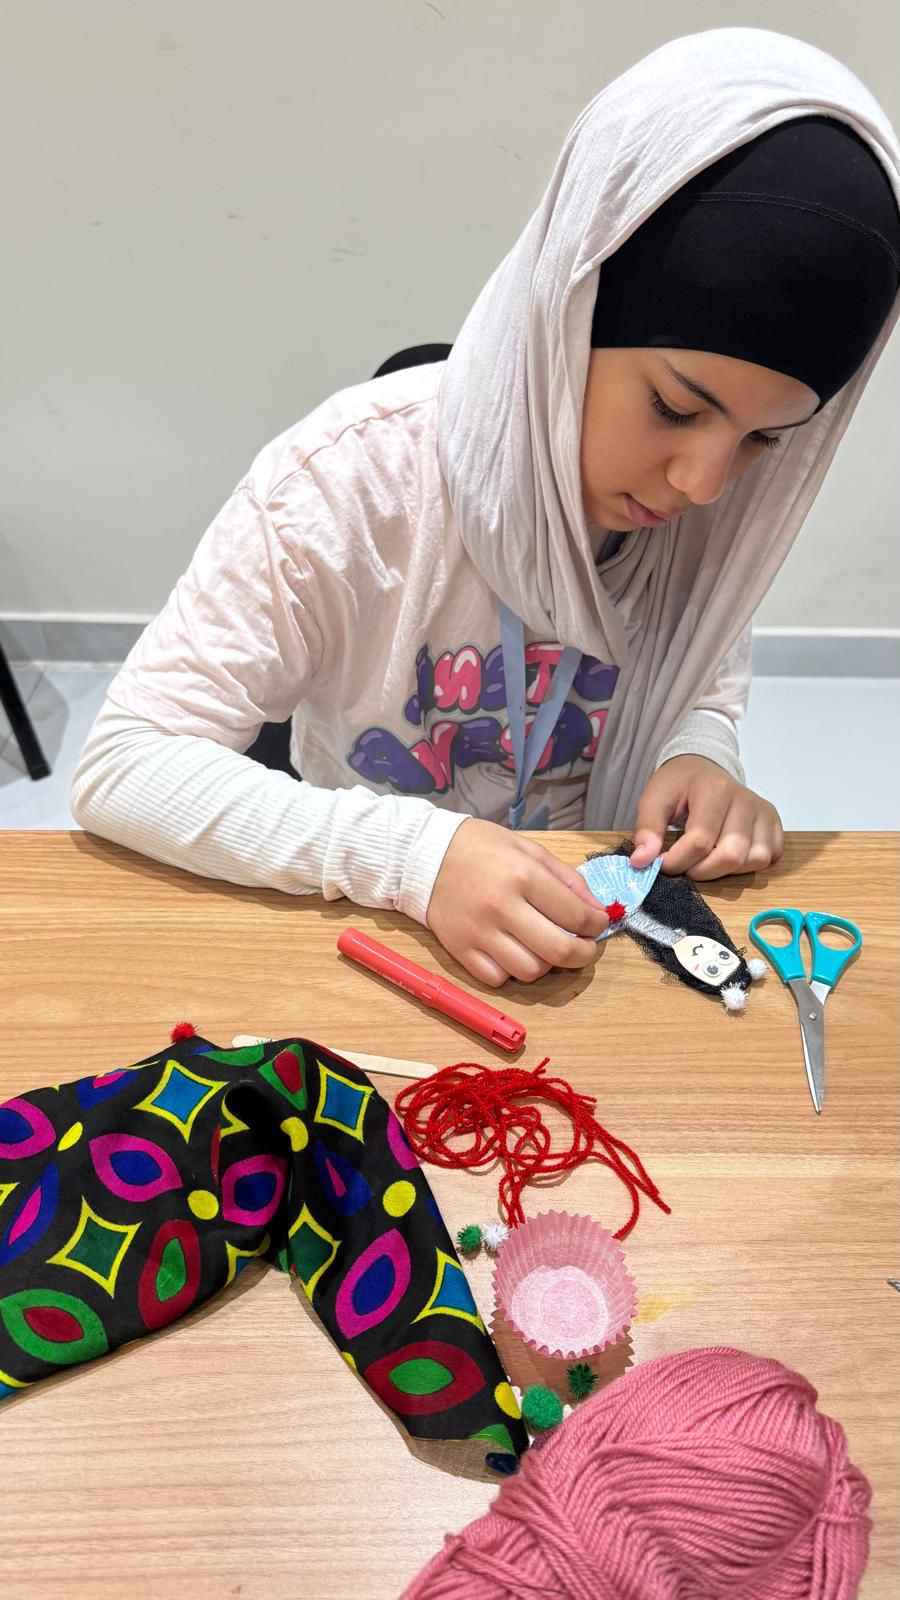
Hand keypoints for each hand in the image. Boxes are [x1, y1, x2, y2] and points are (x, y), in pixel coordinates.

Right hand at [426, 818, 609, 986]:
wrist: (424, 856)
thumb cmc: (481, 848)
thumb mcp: (528, 849)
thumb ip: (566, 879)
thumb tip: (596, 910)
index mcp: (523, 876)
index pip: (576, 915)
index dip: (597, 925)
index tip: (597, 923)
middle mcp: (502, 908)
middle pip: (559, 952)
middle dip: (584, 954)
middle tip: (585, 948)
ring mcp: (479, 933)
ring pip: (530, 971)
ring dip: (547, 964)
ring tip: (546, 947)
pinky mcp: (460, 951)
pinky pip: (498, 979)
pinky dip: (512, 972)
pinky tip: (514, 952)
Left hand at [629, 755, 783, 880]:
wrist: (703, 768)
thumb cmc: (678, 785)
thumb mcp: (654, 799)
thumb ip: (647, 829)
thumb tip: (642, 862)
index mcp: (715, 789)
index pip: (700, 841)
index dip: (677, 862)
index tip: (661, 864)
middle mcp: (746, 800)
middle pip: (731, 856)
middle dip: (702, 871)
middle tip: (685, 865)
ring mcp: (764, 812)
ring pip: (754, 860)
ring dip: (726, 871)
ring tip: (705, 859)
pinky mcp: (774, 824)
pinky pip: (769, 858)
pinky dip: (748, 866)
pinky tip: (726, 854)